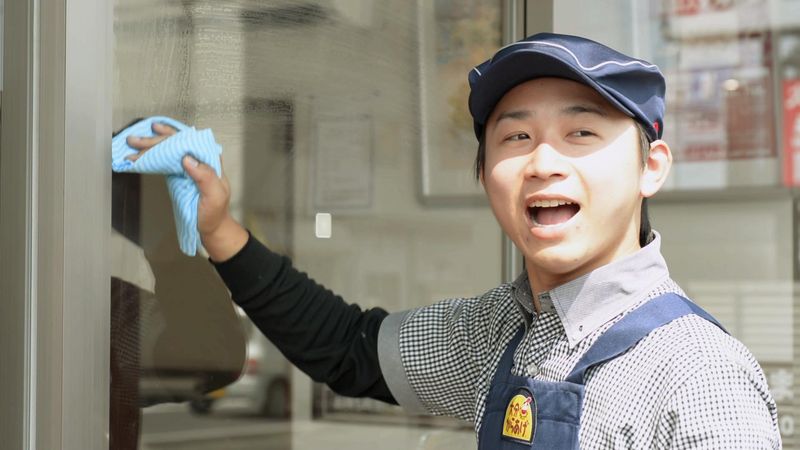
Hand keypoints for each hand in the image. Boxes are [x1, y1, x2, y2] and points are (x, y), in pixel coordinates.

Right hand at [127, 121, 247, 260]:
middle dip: (153, 141)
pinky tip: (140, 155)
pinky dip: (151, 157)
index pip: (189, 141)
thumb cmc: (216, 213)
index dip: (171, 136)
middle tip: (134, 140)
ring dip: (149, 146)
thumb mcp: (215, 196)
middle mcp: (198, 160)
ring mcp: (187, 166)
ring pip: (168, 150)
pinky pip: (164, 161)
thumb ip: (205, 176)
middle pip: (175, 143)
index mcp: (210, 160)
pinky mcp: (178, 174)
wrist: (212, 228)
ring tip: (132, 143)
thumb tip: (187, 158)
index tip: (154, 134)